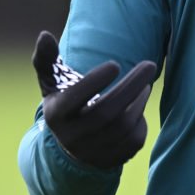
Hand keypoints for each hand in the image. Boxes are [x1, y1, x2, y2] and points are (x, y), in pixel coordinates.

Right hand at [32, 31, 157, 168]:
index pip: (75, 99)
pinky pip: (135, 138)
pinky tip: (139, 104)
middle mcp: (73, 136)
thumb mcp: (51, 83)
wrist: (72, 147)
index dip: (95, 82)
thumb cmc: (65, 103)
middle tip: (150, 65)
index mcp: (56, 115)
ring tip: (145, 84)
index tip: (115, 64)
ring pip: (124, 125)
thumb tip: (44, 35)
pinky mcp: (113, 160)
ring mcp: (93, 151)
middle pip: (106, 112)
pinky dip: (141, 119)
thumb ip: (46, 59)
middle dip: (131, 86)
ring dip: (139, 100)